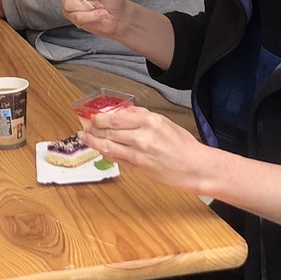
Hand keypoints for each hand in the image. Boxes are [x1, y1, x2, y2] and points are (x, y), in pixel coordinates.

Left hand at [80, 105, 215, 192]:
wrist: (194, 167)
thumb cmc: (182, 144)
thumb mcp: (163, 122)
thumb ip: (141, 116)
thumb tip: (121, 112)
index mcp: (149, 120)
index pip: (115, 117)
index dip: (99, 118)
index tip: (93, 116)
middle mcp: (141, 136)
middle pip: (108, 131)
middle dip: (93, 129)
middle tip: (86, 127)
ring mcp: (137, 153)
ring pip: (107, 145)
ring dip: (93, 141)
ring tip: (86, 138)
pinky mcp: (137, 167)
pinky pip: (115, 158)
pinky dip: (105, 152)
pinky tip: (100, 148)